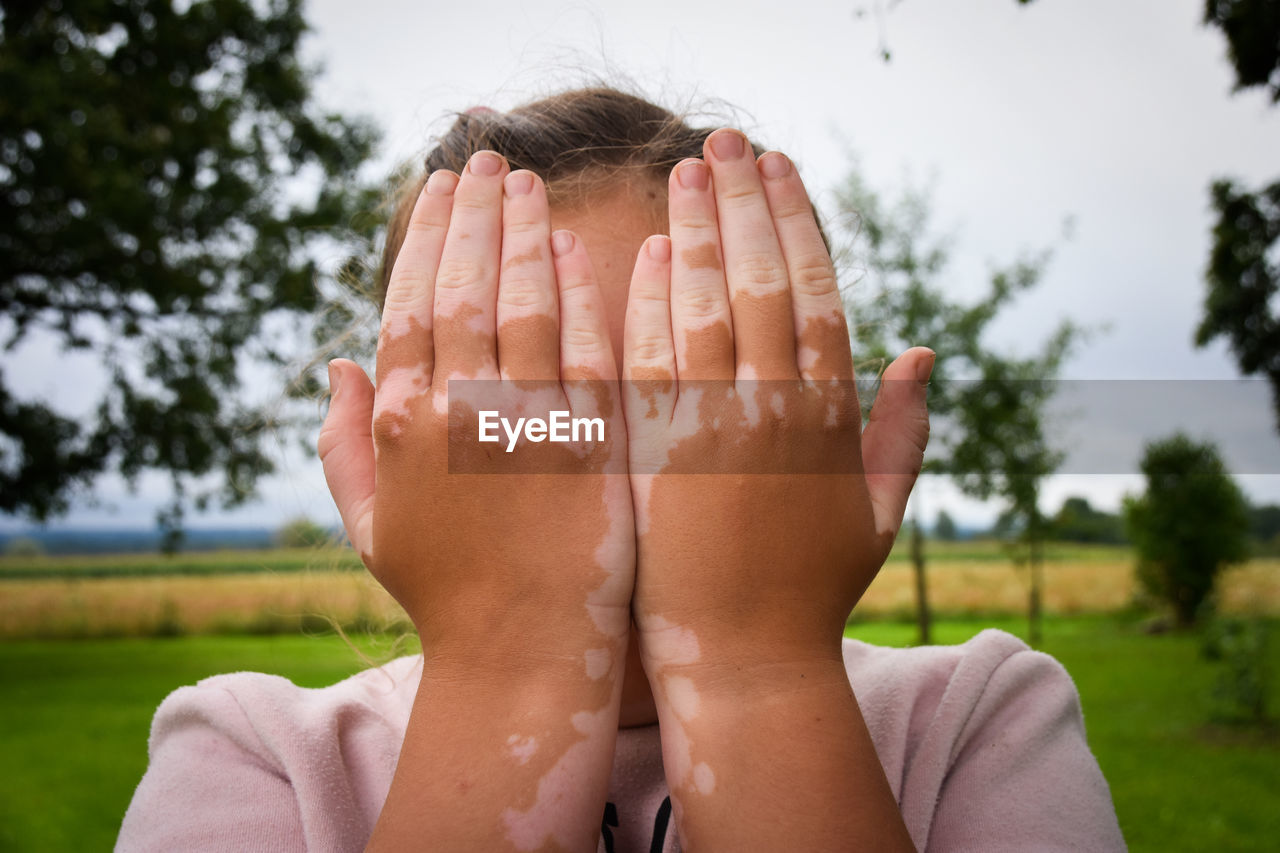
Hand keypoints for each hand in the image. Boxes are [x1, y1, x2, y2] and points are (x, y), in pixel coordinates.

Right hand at [318, 153, 632, 849]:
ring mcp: (527, 424)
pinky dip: (576, 291)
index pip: (409, 303)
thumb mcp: (370, 525)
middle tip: (486, 157)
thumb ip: (342, 444)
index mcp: (401, 424)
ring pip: (521, 300)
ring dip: (521, 231)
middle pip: (461, 285)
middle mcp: (457, 412)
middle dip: (472, 212)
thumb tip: (334, 363)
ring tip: (527, 181)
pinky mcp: (590, 442)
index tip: (440, 187)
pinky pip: (582, 348)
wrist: (522, 654)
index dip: (425, 238)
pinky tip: (575, 246)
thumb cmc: (447, 592)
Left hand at [620, 129, 928, 847]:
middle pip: (764, 280)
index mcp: (832, 417)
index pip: (817, 292)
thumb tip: (920, 351)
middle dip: (747, 202)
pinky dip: (652, 302)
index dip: (799, 223)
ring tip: (687, 167)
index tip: (782, 168)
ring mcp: (716, 430)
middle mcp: (779, 411)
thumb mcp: (876, 512)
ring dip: (700, 228)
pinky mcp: (658, 455)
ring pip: (710, 306)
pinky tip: (649, 249)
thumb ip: (901, 430)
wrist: (745, 664)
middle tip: (726, 140)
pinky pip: (652, 361)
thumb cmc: (811, 590)